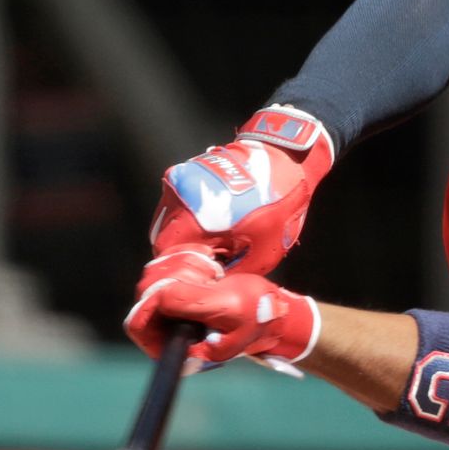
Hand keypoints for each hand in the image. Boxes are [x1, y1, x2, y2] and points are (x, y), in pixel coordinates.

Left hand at [124, 248, 319, 369]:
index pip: (138, 324)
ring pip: (155, 276)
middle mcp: (169, 332)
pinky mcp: (180, 292)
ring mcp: (173, 312)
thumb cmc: (257, 314)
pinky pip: (166, 266)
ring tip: (214, 271)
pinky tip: (210, 263)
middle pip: (145, 294)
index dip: (155, 299)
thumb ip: (188, 302)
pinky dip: (186, 258)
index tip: (191, 284)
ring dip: (184, 265)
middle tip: (210, 275)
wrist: (275, 309)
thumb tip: (155, 295)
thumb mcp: (226, 308)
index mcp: (176, 348)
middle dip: (177, 276)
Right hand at [149, 106, 333, 274]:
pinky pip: (177, 205)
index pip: (166, 258)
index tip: (201, 279)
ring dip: (185, 236)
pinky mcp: (184, 172)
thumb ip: (227, 275)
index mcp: (191, 220)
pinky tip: (212, 222)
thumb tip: (209, 288)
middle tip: (209, 263)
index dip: (182, 273)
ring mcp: (178, 182)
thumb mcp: (258, 255)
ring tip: (213, 242)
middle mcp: (176, 199)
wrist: (285, 160)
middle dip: (183, 255)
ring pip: (168, 222)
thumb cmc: (275, 209)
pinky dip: (189, 218)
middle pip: (164, 240)